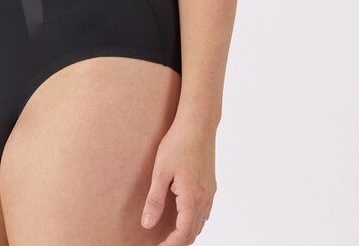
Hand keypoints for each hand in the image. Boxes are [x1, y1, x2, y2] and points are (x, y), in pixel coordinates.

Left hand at [140, 121, 216, 244]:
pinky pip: (204, 211)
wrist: (198, 124)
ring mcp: (210, 193)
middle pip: (193, 233)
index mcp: (192, 199)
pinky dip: (194, 220)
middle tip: (161, 242)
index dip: (170, 245)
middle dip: (178, 242)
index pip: (183, 235)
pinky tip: (182, 214)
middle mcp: (205, 200)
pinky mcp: (211, 185)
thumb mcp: (160, 172)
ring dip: (187, 232)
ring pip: (201, 223)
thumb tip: (147, 224)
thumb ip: (155, 200)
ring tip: (169, 232)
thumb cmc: (178, 144)